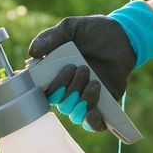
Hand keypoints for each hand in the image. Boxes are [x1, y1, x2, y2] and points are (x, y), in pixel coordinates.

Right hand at [27, 1, 152, 130]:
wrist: (121, 35)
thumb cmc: (92, 32)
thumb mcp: (70, 28)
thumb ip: (50, 37)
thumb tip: (32, 52)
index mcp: (55, 75)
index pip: (41, 91)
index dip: (37, 92)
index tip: (41, 84)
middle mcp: (67, 91)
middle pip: (59, 103)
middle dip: (68, 88)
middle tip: (81, 68)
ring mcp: (84, 99)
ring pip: (74, 113)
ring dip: (81, 99)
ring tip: (94, 81)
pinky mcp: (102, 105)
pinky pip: (93, 124)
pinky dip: (92, 121)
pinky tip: (94, 111)